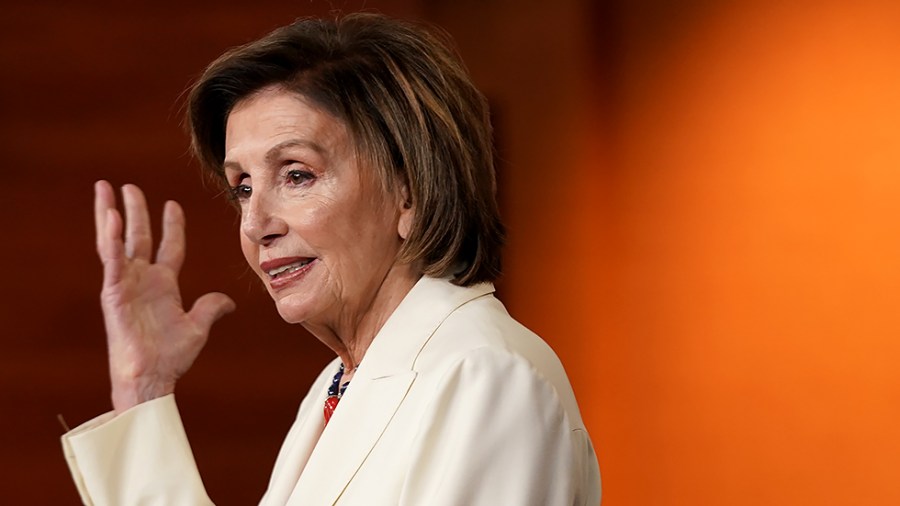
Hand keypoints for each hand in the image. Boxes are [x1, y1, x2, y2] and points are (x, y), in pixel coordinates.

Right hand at [94, 181, 235, 412]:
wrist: (151, 378)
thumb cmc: (170, 357)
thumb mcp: (198, 326)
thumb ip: (212, 308)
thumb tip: (229, 301)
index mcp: (163, 285)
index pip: (169, 247)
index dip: (172, 226)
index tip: (172, 205)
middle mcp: (143, 280)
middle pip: (139, 237)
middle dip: (136, 211)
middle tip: (129, 186)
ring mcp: (126, 284)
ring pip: (118, 241)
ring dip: (112, 214)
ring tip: (106, 189)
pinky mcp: (114, 293)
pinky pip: (112, 261)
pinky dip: (111, 239)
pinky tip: (112, 218)